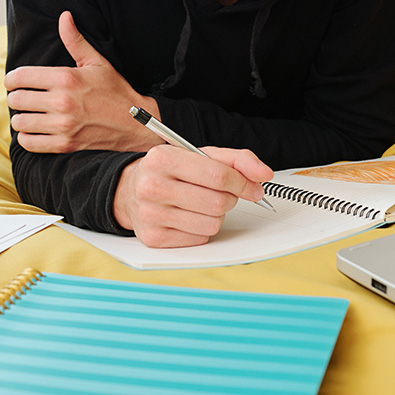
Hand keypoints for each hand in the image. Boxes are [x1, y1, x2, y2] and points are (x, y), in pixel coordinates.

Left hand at [5, 11, 162, 153]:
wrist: (135, 122)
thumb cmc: (115, 90)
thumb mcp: (96, 62)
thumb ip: (75, 40)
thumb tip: (64, 16)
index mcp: (66, 78)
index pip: (20, 77)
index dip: (11, 79)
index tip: (13, 82)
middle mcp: (62, 101)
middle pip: (17, 99)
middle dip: (16, 97)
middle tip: (23, 98)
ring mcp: (63, 125)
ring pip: (20, 122)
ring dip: (21, 118)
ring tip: (28, 115)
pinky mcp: (65, 145)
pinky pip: (29, 143)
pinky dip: (27, 137)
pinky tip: (34, 131)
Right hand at [112, 145, 273, 247]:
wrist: (131, 191)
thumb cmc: (171, 171)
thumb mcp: (200, 155)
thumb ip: (235, 159)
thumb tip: (263, 173)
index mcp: (163, 158)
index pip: (218, 175)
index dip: (243, 182)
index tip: (252, 186)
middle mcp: (152, 186)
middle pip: (217, 202)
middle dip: (229, 199)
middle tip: (221, 193)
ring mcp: (151, 214)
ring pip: (211, 224)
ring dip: (216, 215)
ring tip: (202, 204)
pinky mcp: (153, 238)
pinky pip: (199, 239)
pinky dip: (202, 229)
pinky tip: (189, 217)